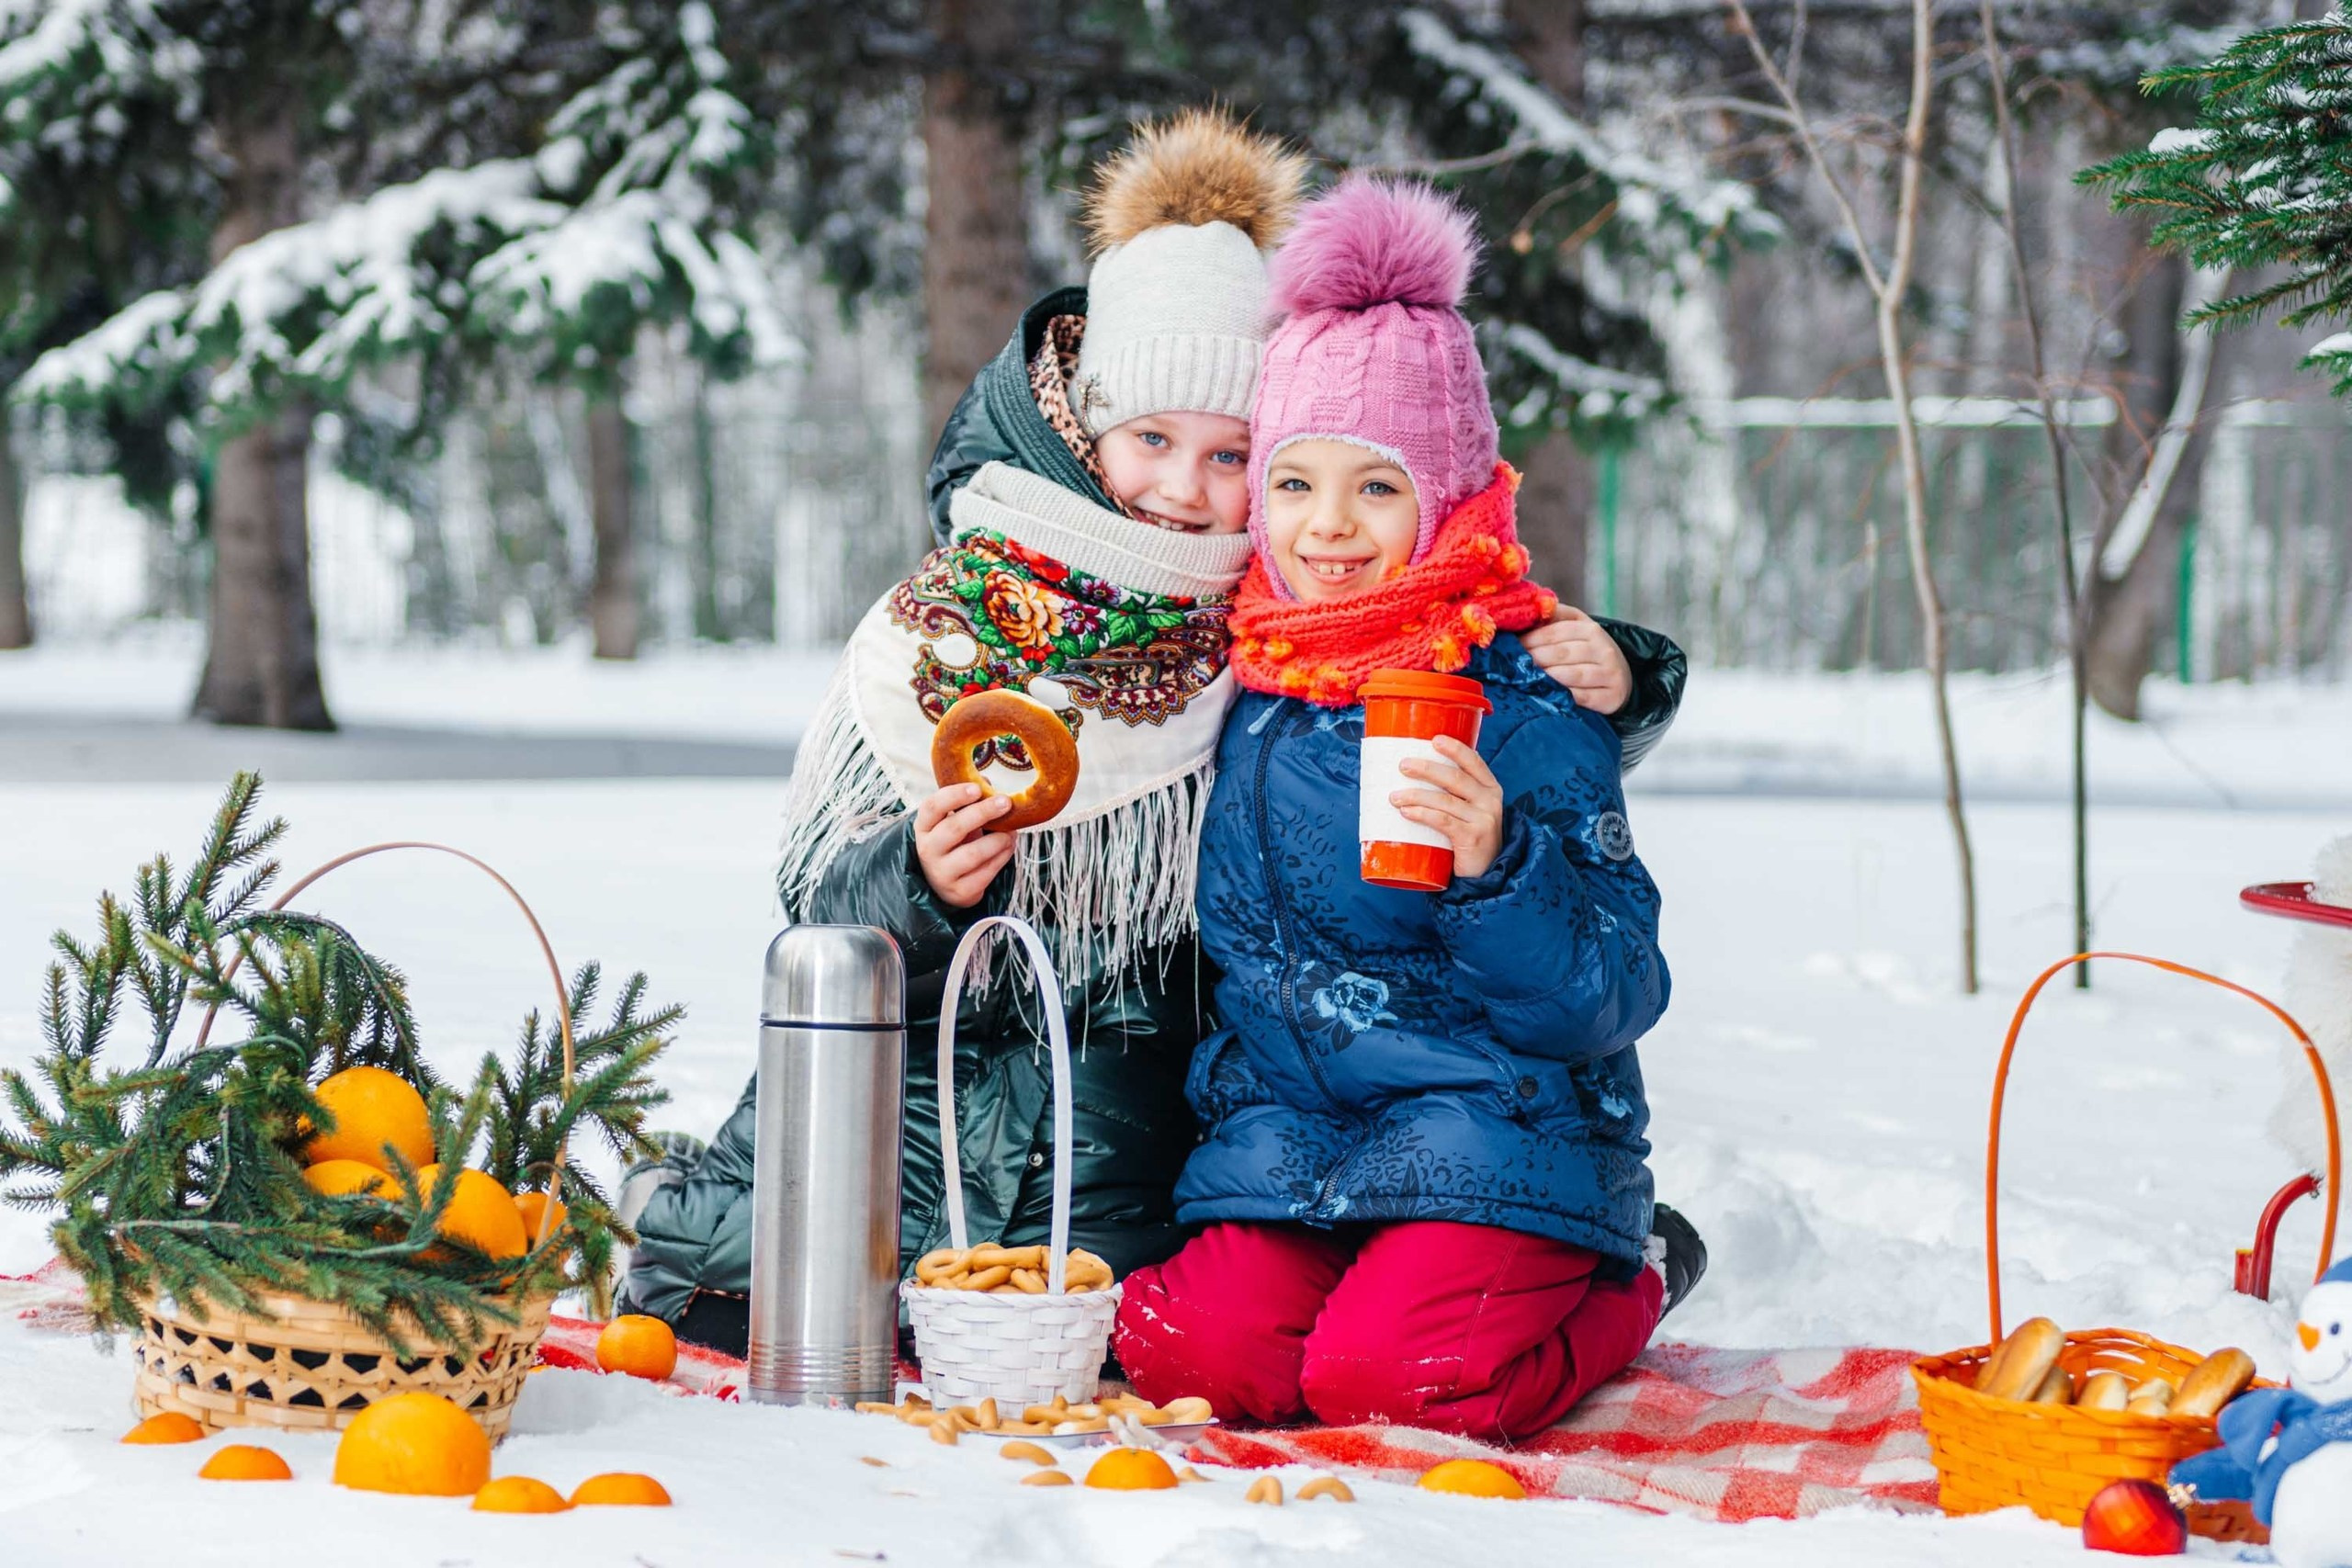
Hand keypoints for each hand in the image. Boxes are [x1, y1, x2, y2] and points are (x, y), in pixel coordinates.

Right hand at [914, 783, 1013, 907]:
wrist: (945, 885)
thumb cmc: (953, 844)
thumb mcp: (953, 821)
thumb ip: (968, 803)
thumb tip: (989, 783)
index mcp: (924, 827)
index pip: (932, 807)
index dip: (954, 795)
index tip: (977, 788)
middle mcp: (928, 850)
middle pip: (954, 828)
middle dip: (983, 812)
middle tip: (1005, 802)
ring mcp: (942, 873)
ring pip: (973, 853)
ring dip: (997, 839)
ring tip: (1011, 832)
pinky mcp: (960, 891)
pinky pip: (985, 873)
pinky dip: (1002, 857)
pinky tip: (1008, 847)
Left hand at [1391, 736, 1505, 880]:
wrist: (1487, 874)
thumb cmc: (1470, 837)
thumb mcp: (1470, 811)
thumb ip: (1453, 795)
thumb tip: (1412, 775)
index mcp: (1490, 789)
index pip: (1474, 762)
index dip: (1455, 749)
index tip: (1434, 739)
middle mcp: (1490, 801)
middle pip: (1455, 778)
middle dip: (1427, 768)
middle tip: (1403, 765)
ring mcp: (1483, 820)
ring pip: (1445, 800)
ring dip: (1416, 795)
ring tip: (1394, 796)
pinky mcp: (1472, 838)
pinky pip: (1443, 821)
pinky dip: (1422, 814)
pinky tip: (1405, 812)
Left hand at [1521, 605, 1631, 714]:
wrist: (1619, 677)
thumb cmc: (1588, 650)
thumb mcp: (1577, 627)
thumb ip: (1555, 617)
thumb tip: (1529, 608)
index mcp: (1591, 629)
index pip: (1556, 632)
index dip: (1532, 639)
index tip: (1513, 646)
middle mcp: (1603, 649)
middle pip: (1562, 653)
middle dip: (1535, 659)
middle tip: (1514, 666)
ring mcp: (1609, 673)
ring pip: (1572, 675)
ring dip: (1547, 678)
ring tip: (1527, 680)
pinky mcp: (1611, 697)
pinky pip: (1583, 697)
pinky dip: (1564, 697)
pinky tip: (1548, 696)